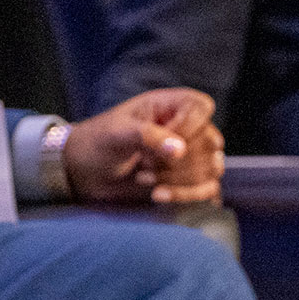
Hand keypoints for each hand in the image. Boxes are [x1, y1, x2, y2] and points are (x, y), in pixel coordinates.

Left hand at [61, 89, 224, 205]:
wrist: (86, 171)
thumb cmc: (99, 141)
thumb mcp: (117, 133)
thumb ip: (147, 136)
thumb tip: (179, 150)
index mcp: (172, 105)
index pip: (202, 107)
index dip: (187, 127)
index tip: (160, 141)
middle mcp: (188, 127)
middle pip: (210, 141)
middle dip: (177, 160)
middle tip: (144, 162)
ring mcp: (192, 155)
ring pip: (212, 167)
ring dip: (178, 179)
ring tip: (143, 178)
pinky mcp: (190, 181)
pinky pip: (209, 189)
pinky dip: (186, 195)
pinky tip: (158, 195)